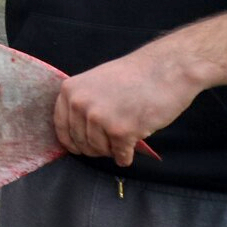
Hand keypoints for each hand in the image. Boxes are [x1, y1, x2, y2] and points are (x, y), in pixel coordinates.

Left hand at [54, 48, 198, 167]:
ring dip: (111, 150)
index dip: (71, 141)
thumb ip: (83, 103)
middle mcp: (80, 104)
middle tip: (109, 143)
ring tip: (123, 140)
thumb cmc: (134, 75)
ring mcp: (99, 118)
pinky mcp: (121, 131)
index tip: (79, 147)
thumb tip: (77, 132)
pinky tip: (130, 152)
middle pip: (80, 141)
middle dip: (95, 147)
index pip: (61, 126)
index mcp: (70, 91)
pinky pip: (120, 155)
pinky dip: (125, 157)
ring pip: (99, 150)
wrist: (165, 69)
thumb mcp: (95, 82)